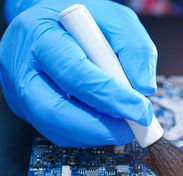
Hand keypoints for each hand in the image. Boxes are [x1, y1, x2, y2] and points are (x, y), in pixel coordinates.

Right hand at [0, 0, 156, 146]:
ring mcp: (22, 92)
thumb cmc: (84, 21)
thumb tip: (144, 87)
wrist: (55, 24)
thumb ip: (134, 47)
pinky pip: (58, 132)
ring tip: (123, 124)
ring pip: (55, 128)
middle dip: (100, 127)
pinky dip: (88, 134)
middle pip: (55, 110)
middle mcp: (24, 67)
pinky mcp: (29, 109)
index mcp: (41, 34)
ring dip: (96, 133)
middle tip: (131, 128)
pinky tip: (105, 122)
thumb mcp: (115, 19)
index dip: (111, 96)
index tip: (141, 109)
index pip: (75, 72)